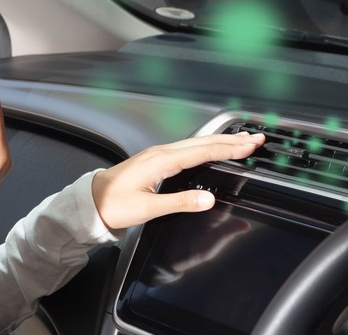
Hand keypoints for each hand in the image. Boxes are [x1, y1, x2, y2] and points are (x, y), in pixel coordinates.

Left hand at [91, 132, 264, 229]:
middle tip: (255, 138)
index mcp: (161, 161)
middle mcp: (161, 153)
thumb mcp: (148, 209)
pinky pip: (188, 148)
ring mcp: (158, 154)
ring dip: (221, 141)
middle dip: (231, 140)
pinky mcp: (156, 159)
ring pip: (197, 143)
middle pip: (203, 142)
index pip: (203, 152)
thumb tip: (208, 199)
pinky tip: (214, 148)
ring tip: (242, 141)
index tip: (249, 146)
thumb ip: (180, 202)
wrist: (91, 202)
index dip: (228, 149)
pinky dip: (207, 146)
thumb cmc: (114, 205)